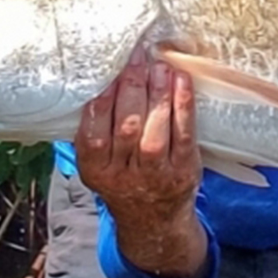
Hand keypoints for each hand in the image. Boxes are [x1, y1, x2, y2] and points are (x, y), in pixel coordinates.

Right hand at [75, 47, 209, 277]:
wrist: (154, 220)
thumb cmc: (124, 178)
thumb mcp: (99, 162)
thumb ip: (95, 129)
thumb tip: (97, 77)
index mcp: (95, 170)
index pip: (93, 134)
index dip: (102, 100)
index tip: (109, 70)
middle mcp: (123, 175)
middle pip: (126, 126)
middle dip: (131, 87)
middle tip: (137, 58)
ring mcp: (156, 174)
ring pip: (154, 130)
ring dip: (157, 93)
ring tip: (158, 66)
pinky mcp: (184, 170)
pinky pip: (184, 134)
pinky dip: (183, 105)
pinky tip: (181, 81)